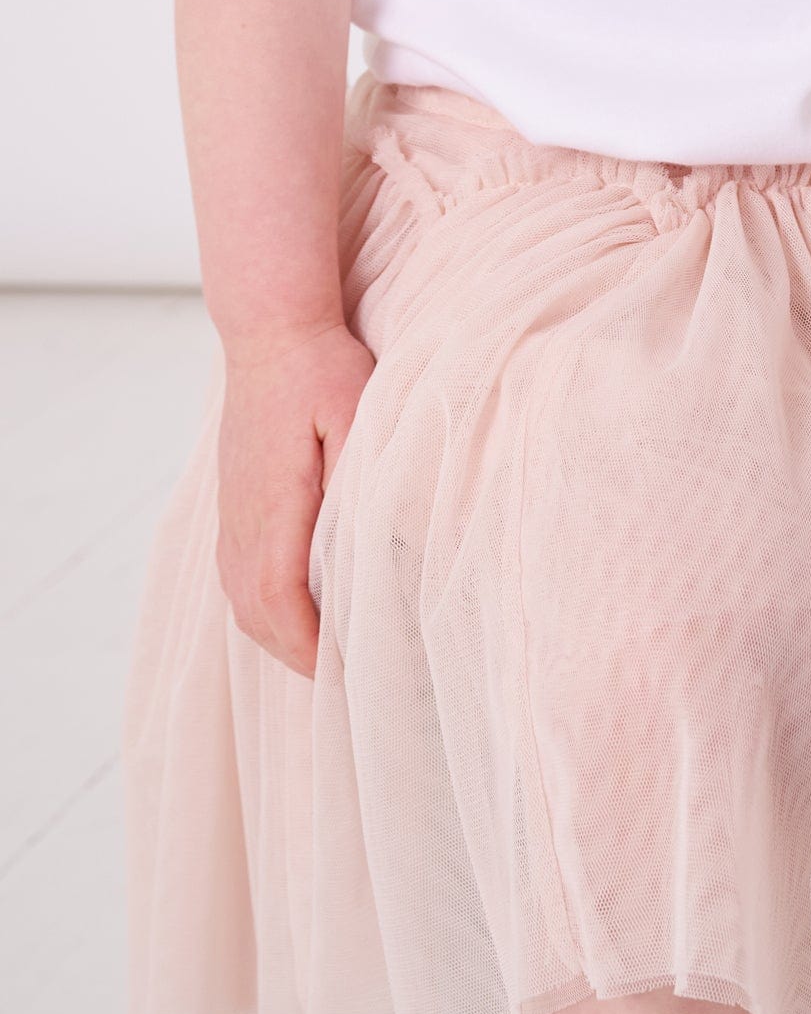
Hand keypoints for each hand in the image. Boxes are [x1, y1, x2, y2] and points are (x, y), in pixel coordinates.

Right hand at [216, 320, 376, 675]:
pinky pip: (240, 578)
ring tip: (329, 660)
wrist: (270, 331)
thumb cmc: (321, 368)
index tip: (352, 673)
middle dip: (301, 658)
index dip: (314, 648)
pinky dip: (267, 610)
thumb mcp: (357, 412)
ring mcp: (232, 516)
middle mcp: (242, 522)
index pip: (283, 603)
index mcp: (273, 508)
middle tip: (352, 683)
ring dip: (282, 637)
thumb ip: (362, 476)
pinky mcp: (234, 505)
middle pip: (258, 618)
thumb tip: (375, 537)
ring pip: (244, 603)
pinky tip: (299, 613)